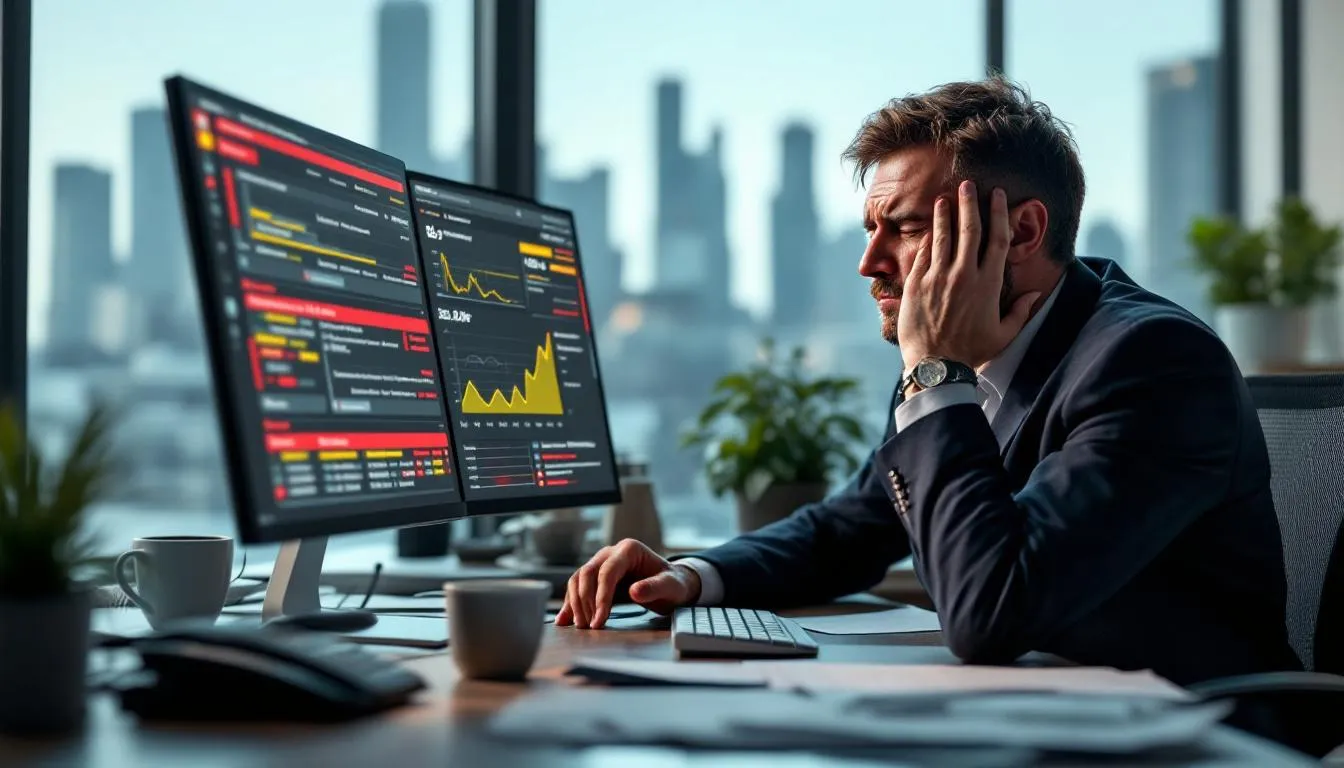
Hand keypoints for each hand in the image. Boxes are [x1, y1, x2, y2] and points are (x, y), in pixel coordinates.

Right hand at [555, 539, 701, 628]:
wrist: (672, 584)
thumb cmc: (673, 584)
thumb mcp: (671, 586)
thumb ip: (655, 588)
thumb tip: (634, 591)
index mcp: (629, 549)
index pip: (607, 572)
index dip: (601, 596)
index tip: (599, 619)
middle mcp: (611, 552)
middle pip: (587, 574)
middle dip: (585, 601)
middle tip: (588, 626)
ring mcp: (601, 562)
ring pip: (578, 579)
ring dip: (575, 603)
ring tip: (581, 626)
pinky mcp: (596, 576)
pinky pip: (578, 587)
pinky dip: (571, 603)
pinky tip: (564, 619)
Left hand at [897, 181, 1041, 371]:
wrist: (936, 366)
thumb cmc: (971, 352)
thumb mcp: (1003, 334)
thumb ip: (1020, 311)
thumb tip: (1037, 293)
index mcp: (989, 284)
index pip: (997, 239)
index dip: (998, 213)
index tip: (997, 195)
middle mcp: (964, 275)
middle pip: (969, 229)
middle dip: (969, 203)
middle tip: (967, 184)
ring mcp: (938, 278)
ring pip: (942, 237)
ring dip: (944, 214)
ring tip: (944, 198)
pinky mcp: (916, 285)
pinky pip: (923, 254)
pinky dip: (927, 239)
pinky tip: (929, 228)